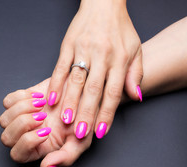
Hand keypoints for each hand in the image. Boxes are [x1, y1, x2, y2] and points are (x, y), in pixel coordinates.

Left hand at [0, 78, 92, 166]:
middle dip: (23, 125)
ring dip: (22, 110)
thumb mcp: (80, 143)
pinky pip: (7, 102)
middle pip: (6, 138)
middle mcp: (25, 136)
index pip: (17, 155)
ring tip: (42, 104)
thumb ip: (64, 159)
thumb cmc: (82, 122)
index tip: (46, 131)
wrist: (83, 96)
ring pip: (4, 120)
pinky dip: (21, 97)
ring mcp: (19, 119)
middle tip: (43, 115)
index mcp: (36, 150)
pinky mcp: (19, 101)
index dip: (27, 143)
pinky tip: (39, 96)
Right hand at [47, 0, 142, 138]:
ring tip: (65, 119)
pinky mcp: (68, 44)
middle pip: (94, 89)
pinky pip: (60, 66)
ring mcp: (83, 49)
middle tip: (79, 133)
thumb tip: (137, 97)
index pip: (113, 92)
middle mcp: (102, 55)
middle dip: (87, 113)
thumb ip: (136, 74)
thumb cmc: (121, 28)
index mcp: (120, 59)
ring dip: (70, 101)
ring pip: (76, 79)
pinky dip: (54, 83)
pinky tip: (50, 98)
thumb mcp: (136, 49)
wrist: (104, 2)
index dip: (106, 114)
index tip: (99, 132)